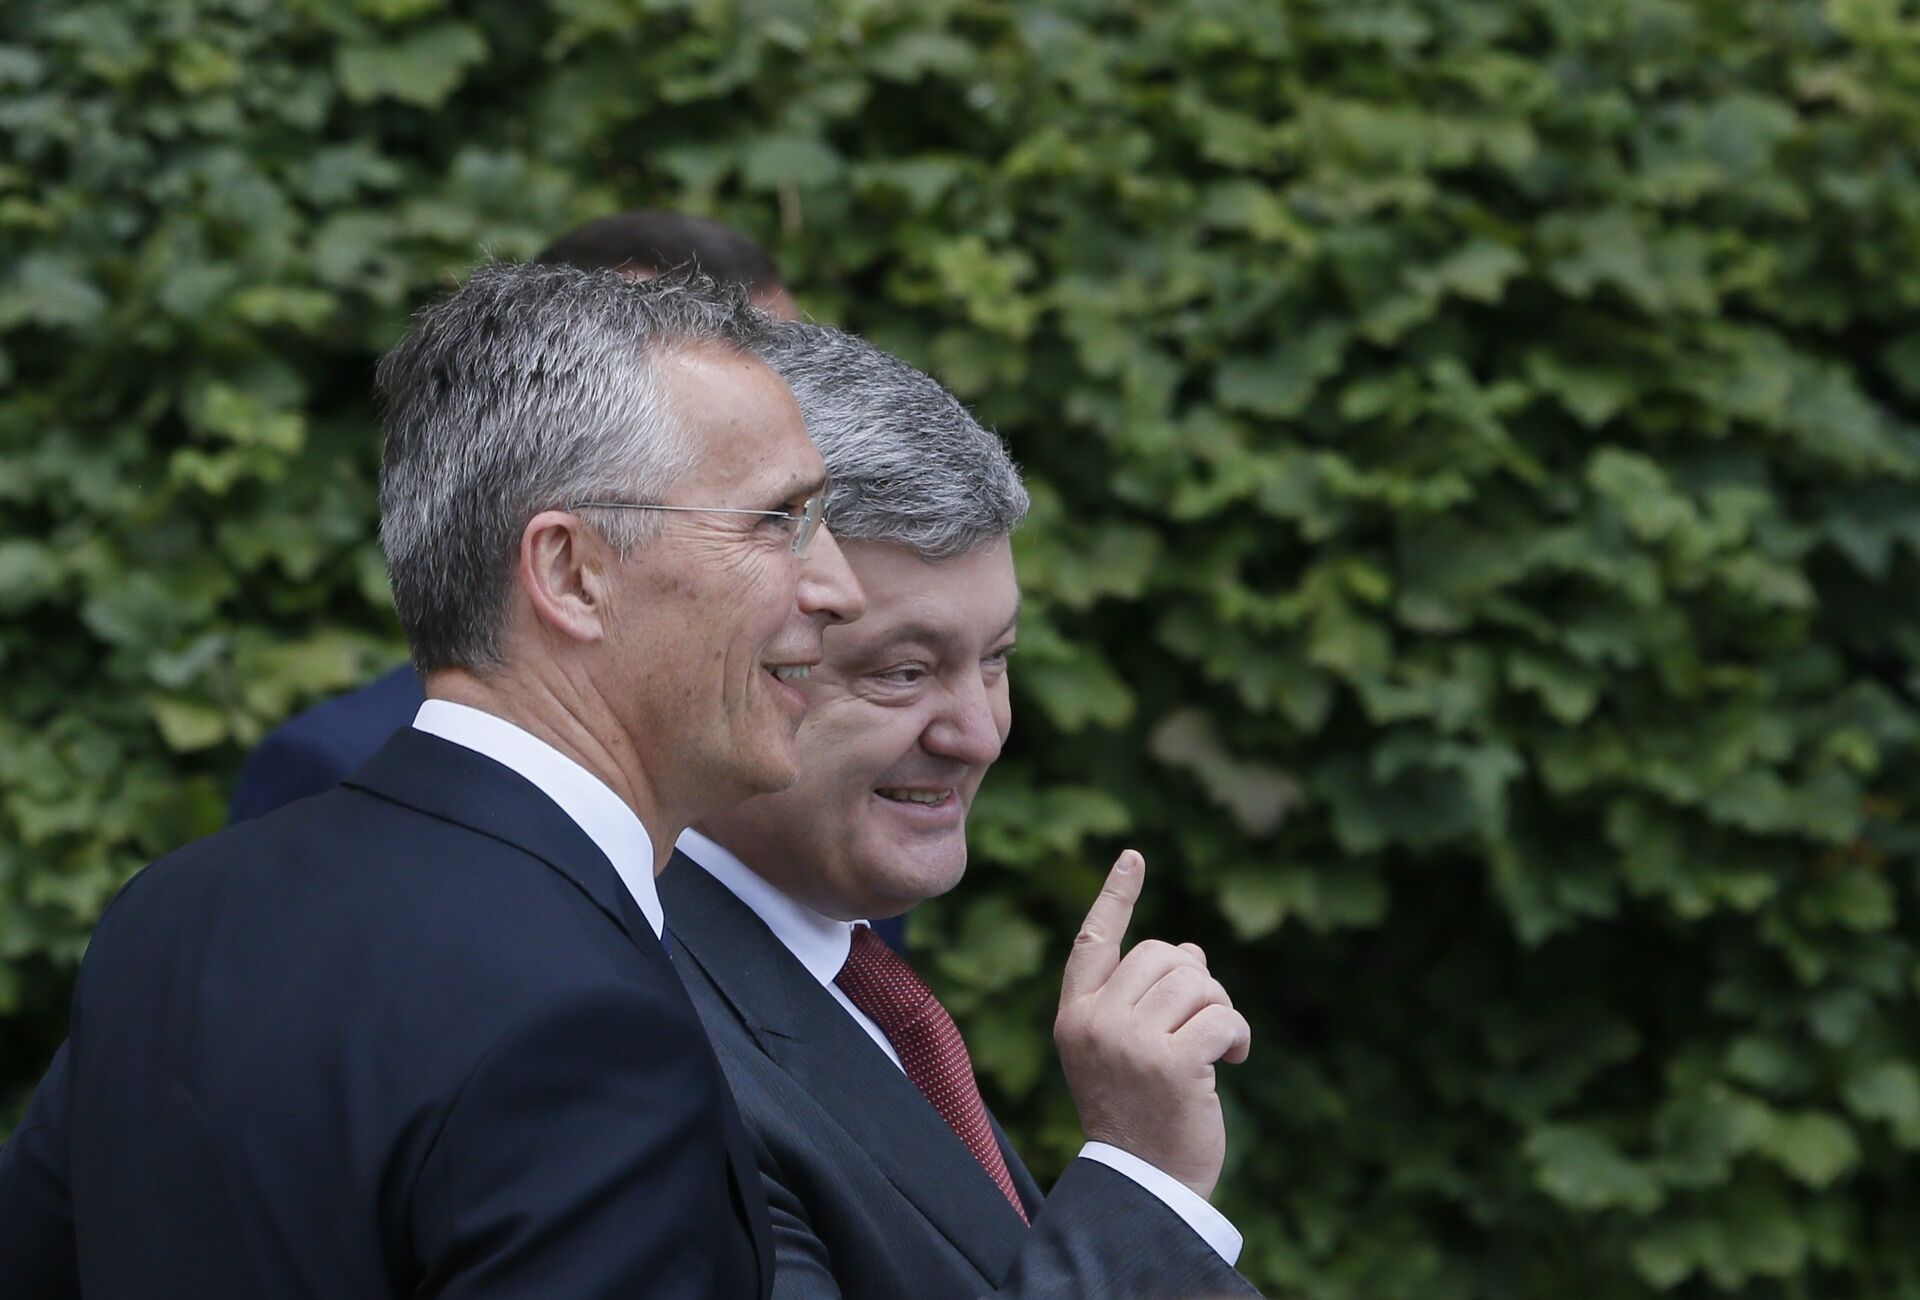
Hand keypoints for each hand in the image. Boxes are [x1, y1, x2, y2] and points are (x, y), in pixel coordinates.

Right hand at [1054, 850, 1251, 1200]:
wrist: (1145, 1188)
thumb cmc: (1141, 1117)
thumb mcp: (1124, 1053)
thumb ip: (1142, 1000)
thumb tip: (1191, 950)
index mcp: (1074, 1018)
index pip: (1093, 941)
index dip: (1116, 897)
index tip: (1134, 856)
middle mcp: (1094, 1023)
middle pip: (1163, 955)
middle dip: (1196, 983)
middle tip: (1203, 1026)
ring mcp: (1128, 1042)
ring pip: (1196, 981)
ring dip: (1219, 1009)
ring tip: (1216, 1047)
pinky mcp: (1170, 1063)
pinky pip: (1221, 1015)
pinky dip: (1236, 1034)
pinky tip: (1233, 1061)